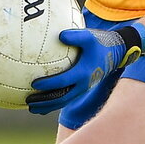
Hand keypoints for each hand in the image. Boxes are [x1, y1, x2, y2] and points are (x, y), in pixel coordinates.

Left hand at [26, 24, 144, 114]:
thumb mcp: (90, 36)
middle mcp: (83, 84)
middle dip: (44, 102)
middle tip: (28, 102)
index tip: (34, 84)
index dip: (48, 84)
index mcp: (83, 73)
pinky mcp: (83, 88)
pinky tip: (42, 104)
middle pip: (61, 98)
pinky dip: (54, 103)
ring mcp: (83, 88)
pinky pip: (67, 98)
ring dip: (48, 106)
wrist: (115, 52)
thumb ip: (76, 36)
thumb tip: (59, 35)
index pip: (63, 82)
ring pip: (63, 101)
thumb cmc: (100, 42)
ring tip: (32, 108)